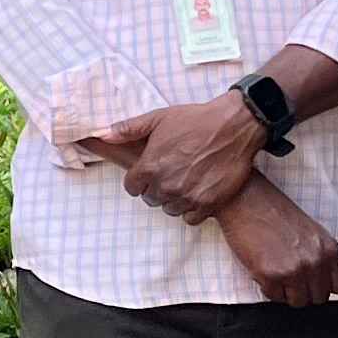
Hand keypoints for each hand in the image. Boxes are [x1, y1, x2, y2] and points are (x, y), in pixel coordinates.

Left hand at [76, 94, 264, 221]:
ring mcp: (187, 196)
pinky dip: (192, 208)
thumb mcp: (159, 118)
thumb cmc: (195, 120)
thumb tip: (103, 134)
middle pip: (150, 199)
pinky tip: (197, 192)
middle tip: (169, 174)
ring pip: (169, 209)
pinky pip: (190, 218)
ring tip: (184, 182)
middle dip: (155, 188)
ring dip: (173, 199)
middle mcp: (167, 185)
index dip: (139, 179)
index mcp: (150, 166)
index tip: (148, 173)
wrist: (233, 127)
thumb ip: (129, 129)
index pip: (132, 187)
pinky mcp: (208, 204)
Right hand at [214, 177, 337, 305]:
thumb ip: (320, 255)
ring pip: (298, 302)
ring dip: (286, 292)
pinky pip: (274, 297)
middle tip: (289, 277)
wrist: (245, 199)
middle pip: (318, 297)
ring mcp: (294, 270)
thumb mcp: (311, 231)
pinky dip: (267, 288)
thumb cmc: (273, 211)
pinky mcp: (271, 276)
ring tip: (275, 273)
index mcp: (329, 249)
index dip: (323, 286)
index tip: (311, 282)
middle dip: (303, 290)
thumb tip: (320, 281)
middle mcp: (315, 262)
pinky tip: (262, 269)